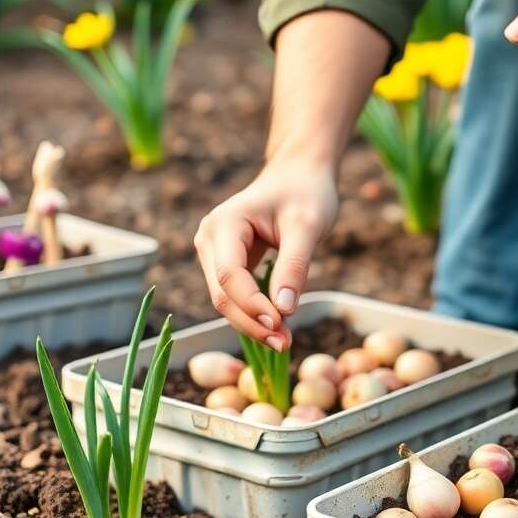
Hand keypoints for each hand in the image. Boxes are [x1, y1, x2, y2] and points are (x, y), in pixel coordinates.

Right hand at [194, 163, 337, 348]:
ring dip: (252, 323)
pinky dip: (254, 313)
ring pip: (225, 300)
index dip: (251, 304)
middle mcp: (209, 238)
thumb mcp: (308, 226)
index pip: (228, 275)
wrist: (299, 175)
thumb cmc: (306, 193)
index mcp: (224, 223)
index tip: (280, 324)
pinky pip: (234, 295)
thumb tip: (284, 311)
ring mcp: (213, 252)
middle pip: (221, 293)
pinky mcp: (224, 263)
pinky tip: (277, 327)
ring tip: (285, 340)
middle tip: (286, 343)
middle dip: (252, 322)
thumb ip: (294, 267)